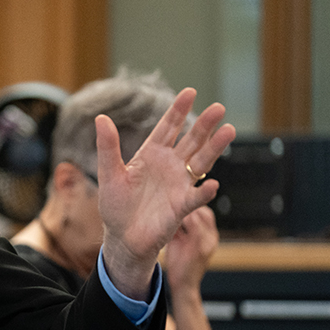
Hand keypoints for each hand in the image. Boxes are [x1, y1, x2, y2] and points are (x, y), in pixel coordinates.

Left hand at [96, 88, 234, 298]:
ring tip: (228, 131)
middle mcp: (169, 166)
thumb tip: (100, 118)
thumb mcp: (109, 173)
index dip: (178, 111)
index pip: (167, 128)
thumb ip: (107, 147)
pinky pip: (195, 197)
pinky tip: (212, 184)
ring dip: (214, 148)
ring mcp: (178, 185)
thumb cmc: (115, 206)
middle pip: (191, 140)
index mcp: (151, 154)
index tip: (190, 92)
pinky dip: (204, 192)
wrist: (122, 238)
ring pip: (200, 162)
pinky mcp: (181, 207)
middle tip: (219, 108)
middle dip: (204, 124)